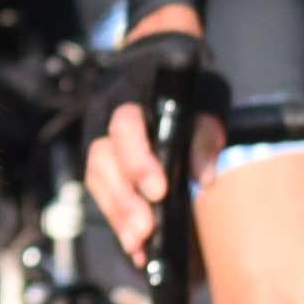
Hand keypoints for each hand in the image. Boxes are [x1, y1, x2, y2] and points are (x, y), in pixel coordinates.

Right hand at [79, 19, 211, 265]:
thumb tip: (204, 179)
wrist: (158, 58)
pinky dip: (118, 219)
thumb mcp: (206, 95)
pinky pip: (102, 192)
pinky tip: (135, 246)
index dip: (138, 162)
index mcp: (130, 96)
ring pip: (97, 181)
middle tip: (145, 233)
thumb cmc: (188, 79)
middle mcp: (105, 118)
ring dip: (117, 215)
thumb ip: (204, 132)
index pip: (125, 128)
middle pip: (102, 162)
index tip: (160, 192)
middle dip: (123, 201)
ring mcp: (99, 140)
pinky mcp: (103, 161)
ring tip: (138, 245)